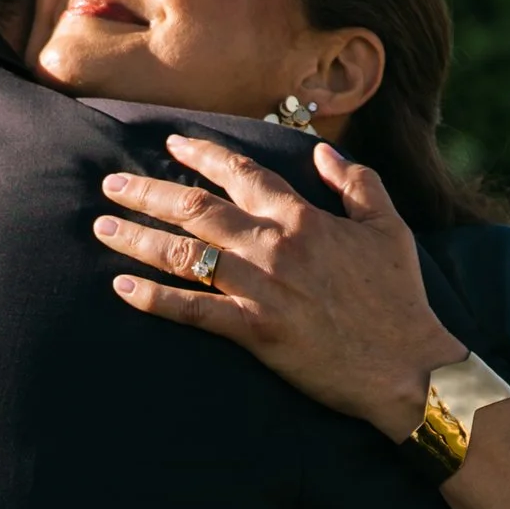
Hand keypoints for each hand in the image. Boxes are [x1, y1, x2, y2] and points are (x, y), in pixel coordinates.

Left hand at [93, 134, 465, 439]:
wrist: (407, 365)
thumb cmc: (399, 298)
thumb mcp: (388, 227)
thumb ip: (356, 183)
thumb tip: (323, 152)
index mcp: (304, 218)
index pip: (242, 172)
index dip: (202, 153)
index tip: (171, 143)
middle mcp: (276, 246)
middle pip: (198, 208)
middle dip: (148, 191)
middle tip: (110, 184)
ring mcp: (263, 289)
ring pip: (187, 254)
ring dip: (138, 238)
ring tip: (102, 228)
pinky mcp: (256, 332)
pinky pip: (195, 311)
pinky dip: (155, 299)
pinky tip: (121, 289)